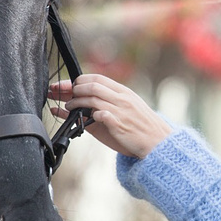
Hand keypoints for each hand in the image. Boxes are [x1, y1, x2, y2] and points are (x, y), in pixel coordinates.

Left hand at [48, 74, 172, 157]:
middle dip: (72, 88)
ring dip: (75, 102)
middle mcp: (122, 98)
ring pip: (92, 98)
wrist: (159, 142)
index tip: (68, 86)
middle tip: (62, 94)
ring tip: (67, 106)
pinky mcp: (118, 124)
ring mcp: (120, 110)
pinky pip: (99, 114)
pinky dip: (87, 115)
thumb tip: (86, 101)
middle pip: (92, 86)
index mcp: (124, 92)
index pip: (97, 78)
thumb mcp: (128, 109)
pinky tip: (80, 119)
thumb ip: (109, 103)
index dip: (79, 80)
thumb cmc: (141, 127)